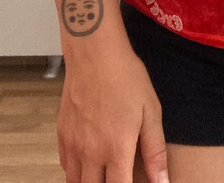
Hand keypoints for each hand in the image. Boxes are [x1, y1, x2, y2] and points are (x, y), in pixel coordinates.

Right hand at [58, 49, 169, 182]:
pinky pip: (65, 166)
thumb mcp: (151, 112)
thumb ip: (155, 151)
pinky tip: (89, 160)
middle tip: (118, 175)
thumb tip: (162, 182)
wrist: (95, 55)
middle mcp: (90, 153)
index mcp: (116, 149)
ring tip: (104, 173)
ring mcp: (72, 145)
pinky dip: (76, 170)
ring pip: (75, 182)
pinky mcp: (61, 134)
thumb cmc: (126, 79)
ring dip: (90, 182)